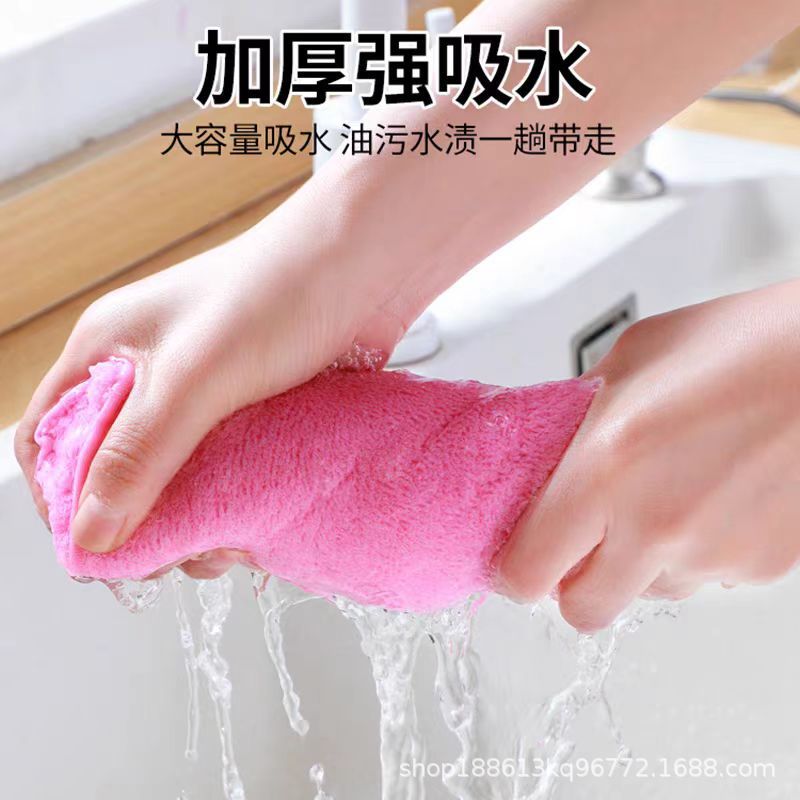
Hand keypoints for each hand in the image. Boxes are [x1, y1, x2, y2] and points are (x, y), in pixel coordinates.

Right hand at [14, 207, 398, 577]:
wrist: (368, 266)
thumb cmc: (274, 294)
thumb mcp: (193, 378)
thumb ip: (139, 454)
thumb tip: (90, 537)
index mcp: (110, 351)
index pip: (50, 436)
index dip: (59, 497)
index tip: (95, 547)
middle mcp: (151, 374)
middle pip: (115, 466)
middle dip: (137, 520)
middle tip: (173, 556)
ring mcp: (206, 392)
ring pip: (177, 475)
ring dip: (193, 521)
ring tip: (225, 546)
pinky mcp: (254, 409)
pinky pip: (229, 469)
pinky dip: (236, 502)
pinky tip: (256, 525)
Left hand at [496, 280, 799, 630]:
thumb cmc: (746, 345)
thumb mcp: (632, 359)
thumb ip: (577, 414)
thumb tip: (549, 449)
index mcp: (606, 466)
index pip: (527, 571)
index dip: (513, 570)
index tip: (516, 555)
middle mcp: (657, 523)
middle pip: (582, 609)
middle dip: (571, 581)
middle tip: (578, 540)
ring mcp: (713, 554)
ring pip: (646, 594)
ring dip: (637, 563)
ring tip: (661, 496)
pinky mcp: (761, 566)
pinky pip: (703, 577)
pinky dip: (694, 551)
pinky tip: (709, 496)